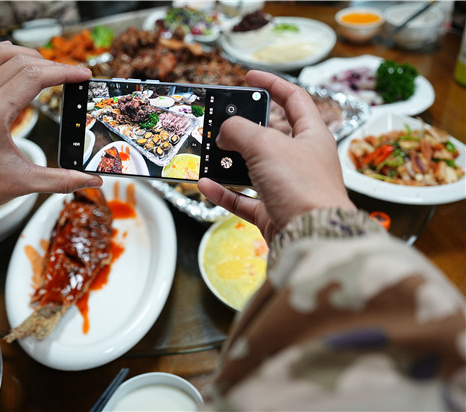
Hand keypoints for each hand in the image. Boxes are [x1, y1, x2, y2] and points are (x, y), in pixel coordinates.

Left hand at [0, 41, 102, 217]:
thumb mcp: (23, 184)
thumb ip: (62, 180)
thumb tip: (93, 181)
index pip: (33, 77)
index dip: (64, 73)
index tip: (83, 75)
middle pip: (19, 61)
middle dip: (51, 64)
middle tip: (71, 75)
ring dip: (25, 54)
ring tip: (46, 66)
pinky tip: (8, 55)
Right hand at [198, 70, 354, 243]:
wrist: (312, 235)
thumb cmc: (300, 184)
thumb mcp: (266, 144)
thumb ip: (240, 131)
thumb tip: (224, 133)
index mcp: (312, 135)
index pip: (295, 99)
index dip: (273, 83)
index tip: (249, 76)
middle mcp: (301, 160)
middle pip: (270, 135)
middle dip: (244, 128)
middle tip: (221, 121)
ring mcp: (287, 187)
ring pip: (254, 168)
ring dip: (230, 162)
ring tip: (210, 153)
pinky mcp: (274, 212)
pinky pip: (245, 199)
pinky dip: (225, 192)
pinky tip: (206, 185)